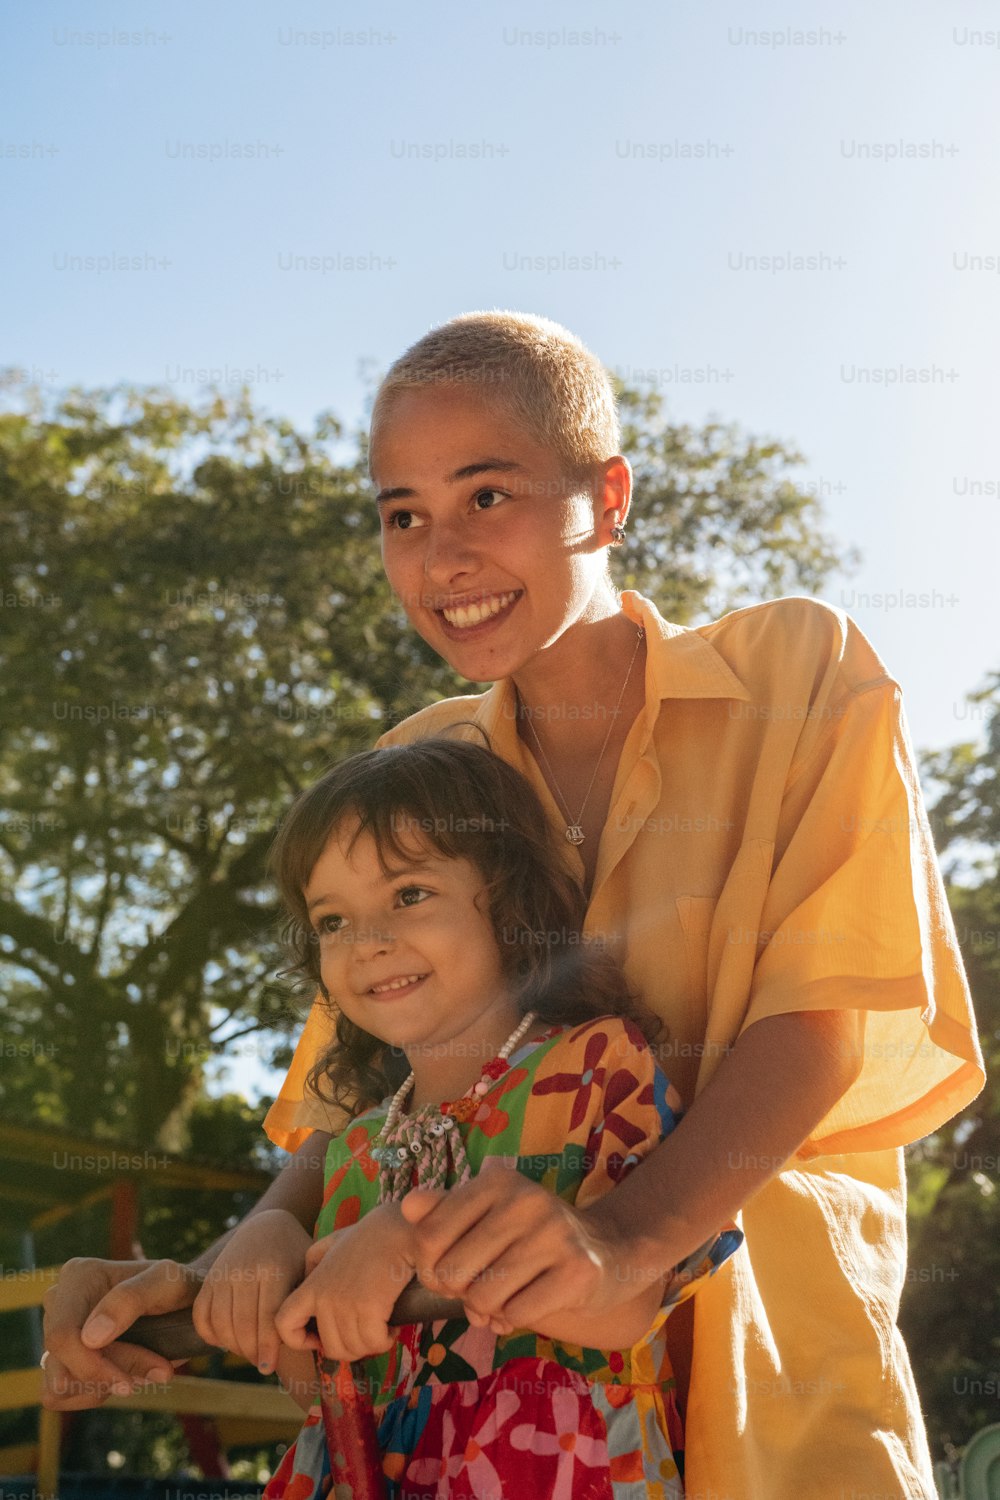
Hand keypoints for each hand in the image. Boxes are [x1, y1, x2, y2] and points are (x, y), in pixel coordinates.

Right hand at [42, 1257, 196, 1409]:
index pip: (62, 1336)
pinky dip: (92, 1393)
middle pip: (63, 1364)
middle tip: (157, 1371)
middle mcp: (59, 1300)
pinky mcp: (57, 1356)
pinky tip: (122, 1375)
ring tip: (141, 1370)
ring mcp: (54, 1329)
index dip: (92, 1367)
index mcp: (78, 1276)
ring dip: (103, 1386)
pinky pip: (58, 1396)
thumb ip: (131, 1299)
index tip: (131, 1382)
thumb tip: (90, 1337)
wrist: (181, 1304)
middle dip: (108, 1376)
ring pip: (58, 1385)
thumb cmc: (176, 1288)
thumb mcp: (167, 1283)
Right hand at [191, 1209, 312, 1373]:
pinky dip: (210, 1334)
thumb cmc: (295, 1254)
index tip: (269, 1367)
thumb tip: (312, 1341)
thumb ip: (307, 1301)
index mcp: (274, 1269)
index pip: (267, 1318)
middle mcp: (245, 1270)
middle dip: (252, 1352)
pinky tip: (227, 1340)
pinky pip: (201, 1314)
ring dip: (233, 1346)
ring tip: (249, 1352)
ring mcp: (223, 1273)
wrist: (267, 1225)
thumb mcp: (307, 1268)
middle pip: (243, 1325)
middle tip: (262, 1363)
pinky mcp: (209, 1277)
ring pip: (220, 1323)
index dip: (267, 1347)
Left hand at [275, 1204, 414, 1363]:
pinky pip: (374, 1343)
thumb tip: (308, 1280)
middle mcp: (325, 1299)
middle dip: (351, 1348)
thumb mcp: (332, 1242)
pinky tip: (391, 1328)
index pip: (284, 1324)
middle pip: (331, 1348)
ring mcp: (345, 1305)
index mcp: (313, 1286)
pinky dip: (385, 1341)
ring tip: (381, 1328)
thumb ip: (314, 1262)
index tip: (320, 1339)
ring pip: (354, 1349)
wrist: (398, 1230)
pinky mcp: (369, 1308)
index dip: (298, 1340)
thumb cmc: (371, 1236)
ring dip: (370, 1345)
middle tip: (366, 1333)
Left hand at [399, 1167, 639, 1337]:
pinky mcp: (577, 1270)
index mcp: (497, 1181)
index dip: (429, 1267)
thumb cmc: (534, 1236)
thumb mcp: (490, 1215)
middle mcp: (525, 1200)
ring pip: (482, 1297)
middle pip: (452, 1271)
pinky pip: (516, 1313)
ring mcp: (554, 1233)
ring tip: (504, 1298)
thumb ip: (445, 1211)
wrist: (609, 1251)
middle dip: (459, 1292)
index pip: (428, 1235)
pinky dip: (514, 1318)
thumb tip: (408, 1204)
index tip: (449, 1272)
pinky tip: (530, 1304)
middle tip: (480, 1288)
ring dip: (488, 1309)